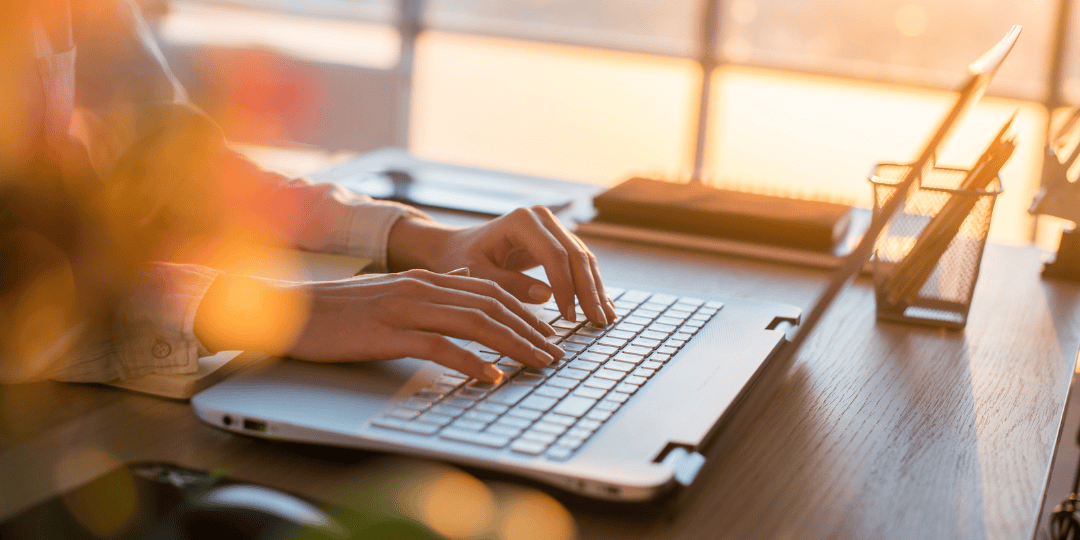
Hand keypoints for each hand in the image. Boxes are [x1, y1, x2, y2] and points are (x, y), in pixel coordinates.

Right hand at [194, 269, 564, 381]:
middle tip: (556, 353)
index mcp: (425, 278)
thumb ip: (429, 288)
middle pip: (491, 305)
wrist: (292, 311)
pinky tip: (490, 377)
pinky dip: (470, 362)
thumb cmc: (340, 309)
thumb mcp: (391, 290)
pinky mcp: (388, 332)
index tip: (548, 333)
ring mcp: (405, 308)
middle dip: (530, 329)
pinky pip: (439, 346)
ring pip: (475, 322)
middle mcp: (421, 287)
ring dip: (513, 344)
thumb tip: (465, 284)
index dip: (523, 311)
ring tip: (538, 363)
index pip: (488, 291)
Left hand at [387, 206, 616, 325]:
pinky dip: (590, 286)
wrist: (456, 247)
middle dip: (589, 291)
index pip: (554, 255)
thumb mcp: (477, 275)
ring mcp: (552, 227)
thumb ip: (508, 284)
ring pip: (583, 259)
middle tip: (599, 322)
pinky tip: (602, 306)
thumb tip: (547, 296)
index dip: (566, 287)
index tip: (569, 317)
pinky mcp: (556, 240)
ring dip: (596, 290)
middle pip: (576, 255)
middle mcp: (542, 218)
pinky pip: (579, 263)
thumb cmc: (460, 260)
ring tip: (605, 319)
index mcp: (521, 221)